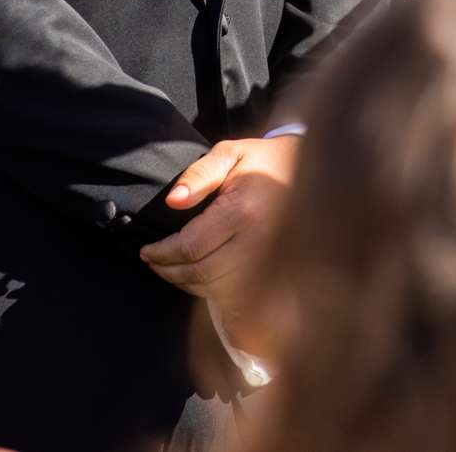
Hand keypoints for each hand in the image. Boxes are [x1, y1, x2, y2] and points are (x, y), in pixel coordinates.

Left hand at [140, 136, 299, 301]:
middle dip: (169, 271)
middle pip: (201, 273)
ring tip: (171, 271)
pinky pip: (242, 300)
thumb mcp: (230, 154)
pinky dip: (217, 302)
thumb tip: (173, 202)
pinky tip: (202, 290)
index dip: (162, 253)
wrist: (310, 172)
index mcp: (241, 213)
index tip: (146, 251)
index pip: (190, 247)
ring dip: (188, 284)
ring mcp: (267, 262)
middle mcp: (256, 243)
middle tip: (152, 262)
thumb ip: (199, 174)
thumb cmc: (264, 162)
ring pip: (217, 289)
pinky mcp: (274, 272)